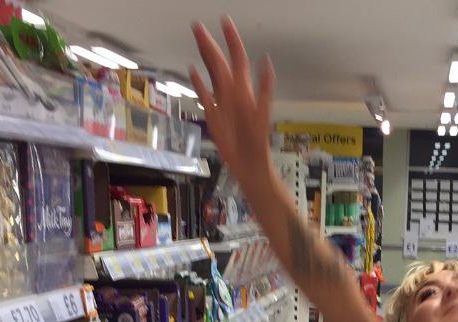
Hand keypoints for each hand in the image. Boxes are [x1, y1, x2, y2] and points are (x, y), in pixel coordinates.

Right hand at [189, 18, 274, 183]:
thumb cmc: (258, 141)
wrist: (249, 163)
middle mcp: (232, 91)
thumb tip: (266, 61)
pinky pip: (204, 94)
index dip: (232, 40)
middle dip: (209, 43)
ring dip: (203, 55)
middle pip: (219, 62)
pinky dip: (197, 82)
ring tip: (196, 38)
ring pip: (211, 73)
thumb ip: (264, 87)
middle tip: (197, 25)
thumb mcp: (263, 113)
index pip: (237, 58)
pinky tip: (192, 69)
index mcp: (244, 89)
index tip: (224, 22)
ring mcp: (222, 102)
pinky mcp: (213, 114)